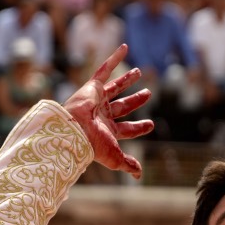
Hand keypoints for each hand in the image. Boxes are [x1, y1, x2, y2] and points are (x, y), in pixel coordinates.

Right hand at [63, 45, 154, 176]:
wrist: (73, 131)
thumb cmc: (92, 145)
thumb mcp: (115, 157)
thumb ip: (128, 165)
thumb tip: (140, 175)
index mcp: (107, 131)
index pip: (127, 129)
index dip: (140, 127)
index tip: (151, 124)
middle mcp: (102, 115)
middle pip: (123, 106)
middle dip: (135, 101)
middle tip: (148, 94)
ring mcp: (97, 100)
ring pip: (116, 87)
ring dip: (128, 80)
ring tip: (140, 72)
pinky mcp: (92, 87)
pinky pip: (105, 69)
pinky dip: (114, 58)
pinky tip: (125, 48)